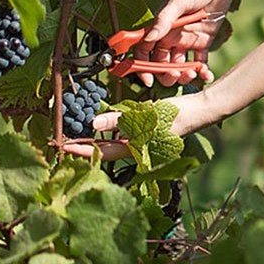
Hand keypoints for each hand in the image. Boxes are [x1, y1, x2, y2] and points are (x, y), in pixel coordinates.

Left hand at [61, 94, 220, 160]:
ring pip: (113, 144)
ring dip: (95, 140)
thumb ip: (119, 119)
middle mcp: (137, 147)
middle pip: (105, 151)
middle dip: (85, 148)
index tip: (63, 147)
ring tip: (76, 134)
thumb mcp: (146, 115)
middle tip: (63, 142)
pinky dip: (109, 132)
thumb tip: (93, 124)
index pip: (103, 152)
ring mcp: (141, 140)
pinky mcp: (145, 132)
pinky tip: (100, 126)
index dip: (82, 151)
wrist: (201, 110)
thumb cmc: (177, 114)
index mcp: (137, 148)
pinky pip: (122, 135)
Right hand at [133, 0, 235, 86]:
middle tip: (175, 76)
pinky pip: (200, 62)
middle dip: (166, 74)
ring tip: (192, 74)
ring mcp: (186, 41)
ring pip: (180, 66)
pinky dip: (202, 71)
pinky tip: (207, 75)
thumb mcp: (178, 1)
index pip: (144, 50)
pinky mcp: (203, 42)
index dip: (141, 66)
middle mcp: (170, 37)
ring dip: (183, 74)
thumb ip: (164, 20)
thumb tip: (149, 38)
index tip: (147, 79)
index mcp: (160, 27)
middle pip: (161, 64)